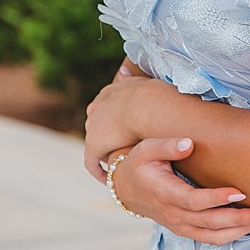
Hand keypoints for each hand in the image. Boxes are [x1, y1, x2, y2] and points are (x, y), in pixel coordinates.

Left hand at [84, 70, 174, 184]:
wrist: (147, 106)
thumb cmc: (156, 95)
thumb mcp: (148, 82)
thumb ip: (141, 79)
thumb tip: (135, 71)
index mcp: (110, 93)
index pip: (107, 106)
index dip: (115, 117)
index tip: (123, 126)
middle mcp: (97, 108)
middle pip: (98, 123)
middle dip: (107, 133)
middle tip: (121, 145)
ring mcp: (94, 127)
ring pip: (97, 142)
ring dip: (107, 151)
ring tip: (120, 164)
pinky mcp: (94, 146)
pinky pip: (93, 162)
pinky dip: (101, 170)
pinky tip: (111, 178)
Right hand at [108, 137, 249, 244]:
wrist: (126, 188)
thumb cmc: (140, 164)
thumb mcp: (147, 149)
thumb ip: (167, 146)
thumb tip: (188, 143)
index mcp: (164, 193)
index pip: (193, 201)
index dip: (216, 199)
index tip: (239, 191)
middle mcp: (172, 214)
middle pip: (208, 222)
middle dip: (237, 219)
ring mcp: (179, 225)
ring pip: (211, 236)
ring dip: (239, 231)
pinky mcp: (186, 229)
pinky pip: (210, 238)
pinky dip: (231, 236)